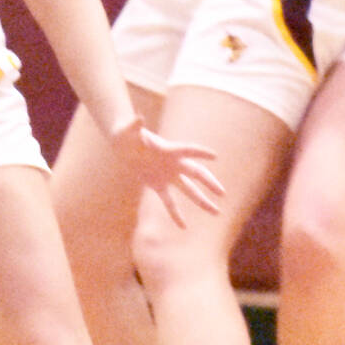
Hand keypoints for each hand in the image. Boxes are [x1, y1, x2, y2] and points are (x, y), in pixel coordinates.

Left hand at [108, 118, 223, 226]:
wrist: (123, 144)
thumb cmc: (126, 133)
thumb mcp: (128, 130)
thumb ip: (134, 126)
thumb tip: (138, 118)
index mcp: (168, 149)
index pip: (187, 150)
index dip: (200, 152)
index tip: (215, 156)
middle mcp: (173, 163)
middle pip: (196, 173)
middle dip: (209, 183)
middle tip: (222, 193)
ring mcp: (168, 175)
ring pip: (189, 190)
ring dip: (201, 201)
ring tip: (216, 212)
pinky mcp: (158, 185)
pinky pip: (169, 202)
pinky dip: (175, 214)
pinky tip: (183, 227)